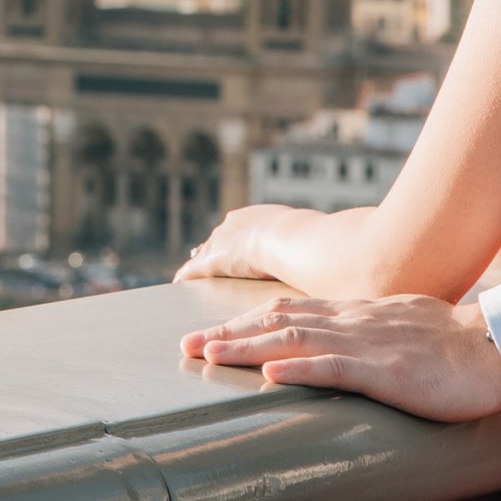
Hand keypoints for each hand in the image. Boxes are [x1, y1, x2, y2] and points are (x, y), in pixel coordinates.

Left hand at [173, 203, 299, 281]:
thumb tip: (320, 249)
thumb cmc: (308, 239)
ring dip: (199, 264)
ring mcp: (221, 241)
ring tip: (192, 275)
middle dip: (214, 249)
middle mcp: (234, 224)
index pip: (240, 228)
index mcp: (257, 216)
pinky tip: (180, 285)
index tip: (235, 246)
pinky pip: (193, 270)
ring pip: (203, 253)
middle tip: (208, 259)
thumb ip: (304, 242)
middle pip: (218, 238)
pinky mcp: (212, 260)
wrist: (292, 241)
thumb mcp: (306, 234)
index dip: (236, 239)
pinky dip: (187, 277)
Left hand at [178, 293, 500, 424]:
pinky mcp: (386, 370)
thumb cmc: (452, 343)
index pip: (286, 310)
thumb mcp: (396, 328)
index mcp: (354, 313)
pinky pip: (336, 368)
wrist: (496, 346)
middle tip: (185, 344)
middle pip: (277, 320)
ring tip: (208, 353)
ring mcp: (367, 344)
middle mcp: (351, 321)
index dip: (243, 320)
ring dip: (246, 346)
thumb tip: (332, 344)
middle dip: (228, 332)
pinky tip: (271, 371)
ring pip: (294, 339)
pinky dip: (299, 367)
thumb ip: (363, 332)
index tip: (207, 332)